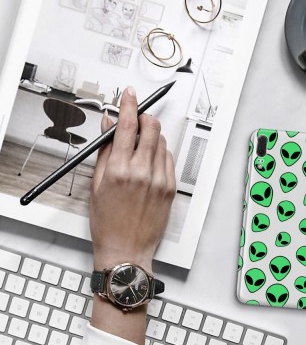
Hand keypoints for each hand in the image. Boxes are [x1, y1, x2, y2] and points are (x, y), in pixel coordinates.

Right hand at [89, 86, 175, 272]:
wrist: (127, 249)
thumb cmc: (108, 223)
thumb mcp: (96, 185)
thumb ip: (104, 151)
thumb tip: (108, 126)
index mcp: (119, 169)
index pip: (128, 125)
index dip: (129, 104)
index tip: (130, 95)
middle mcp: (142, 172)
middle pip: (151, 127)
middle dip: (144, 118)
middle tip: (136, 122)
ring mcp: (160, 179)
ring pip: (162, 141)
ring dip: (151, 137)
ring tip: (139, 150)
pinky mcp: (170, 188)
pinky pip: (169, 159)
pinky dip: (159, 154)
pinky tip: (148, 165)